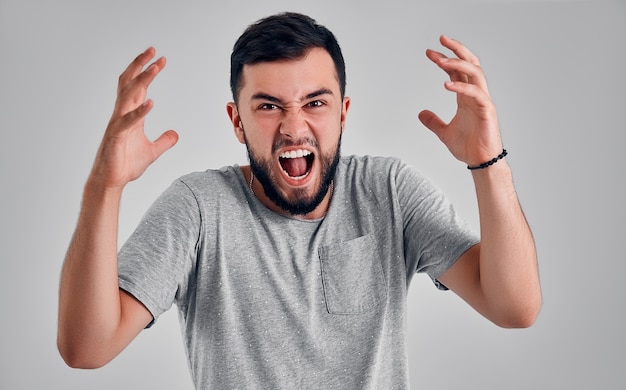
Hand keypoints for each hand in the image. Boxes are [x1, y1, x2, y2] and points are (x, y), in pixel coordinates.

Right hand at [89, 47, 177, 189]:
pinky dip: (139, 112)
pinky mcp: (116, 137)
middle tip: (153, 51)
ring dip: (142, 81)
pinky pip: (127, 121)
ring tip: (155, 68)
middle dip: (140, 65)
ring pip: (128, 96)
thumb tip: (175, 134)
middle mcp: (122, 114)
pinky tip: (150, 103)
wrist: (111, 181)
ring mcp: (118, 124)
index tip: (160, 59)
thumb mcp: (152, 151)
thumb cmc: (125, 164)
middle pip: (129, 83)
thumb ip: (164, 141)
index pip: (138, 87)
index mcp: (130, 115)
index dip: (147, 71)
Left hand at [418, 35, 501, 166]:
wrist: (480, 162)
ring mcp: (483, 101)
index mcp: (466, 97)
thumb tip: (421, 113)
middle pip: (469, 64)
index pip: (457, 71)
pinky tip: (446, 84)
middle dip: (456, 49)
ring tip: (441, 60)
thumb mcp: (444, 132)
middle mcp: (476, 95)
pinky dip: (462, 86)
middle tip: (441, 39)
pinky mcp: (487, 110)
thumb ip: (433, 122)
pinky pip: (476, 93)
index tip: (429, 52)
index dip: (444, 59)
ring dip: (458, 63)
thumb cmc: (469, 147)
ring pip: (475, 73)